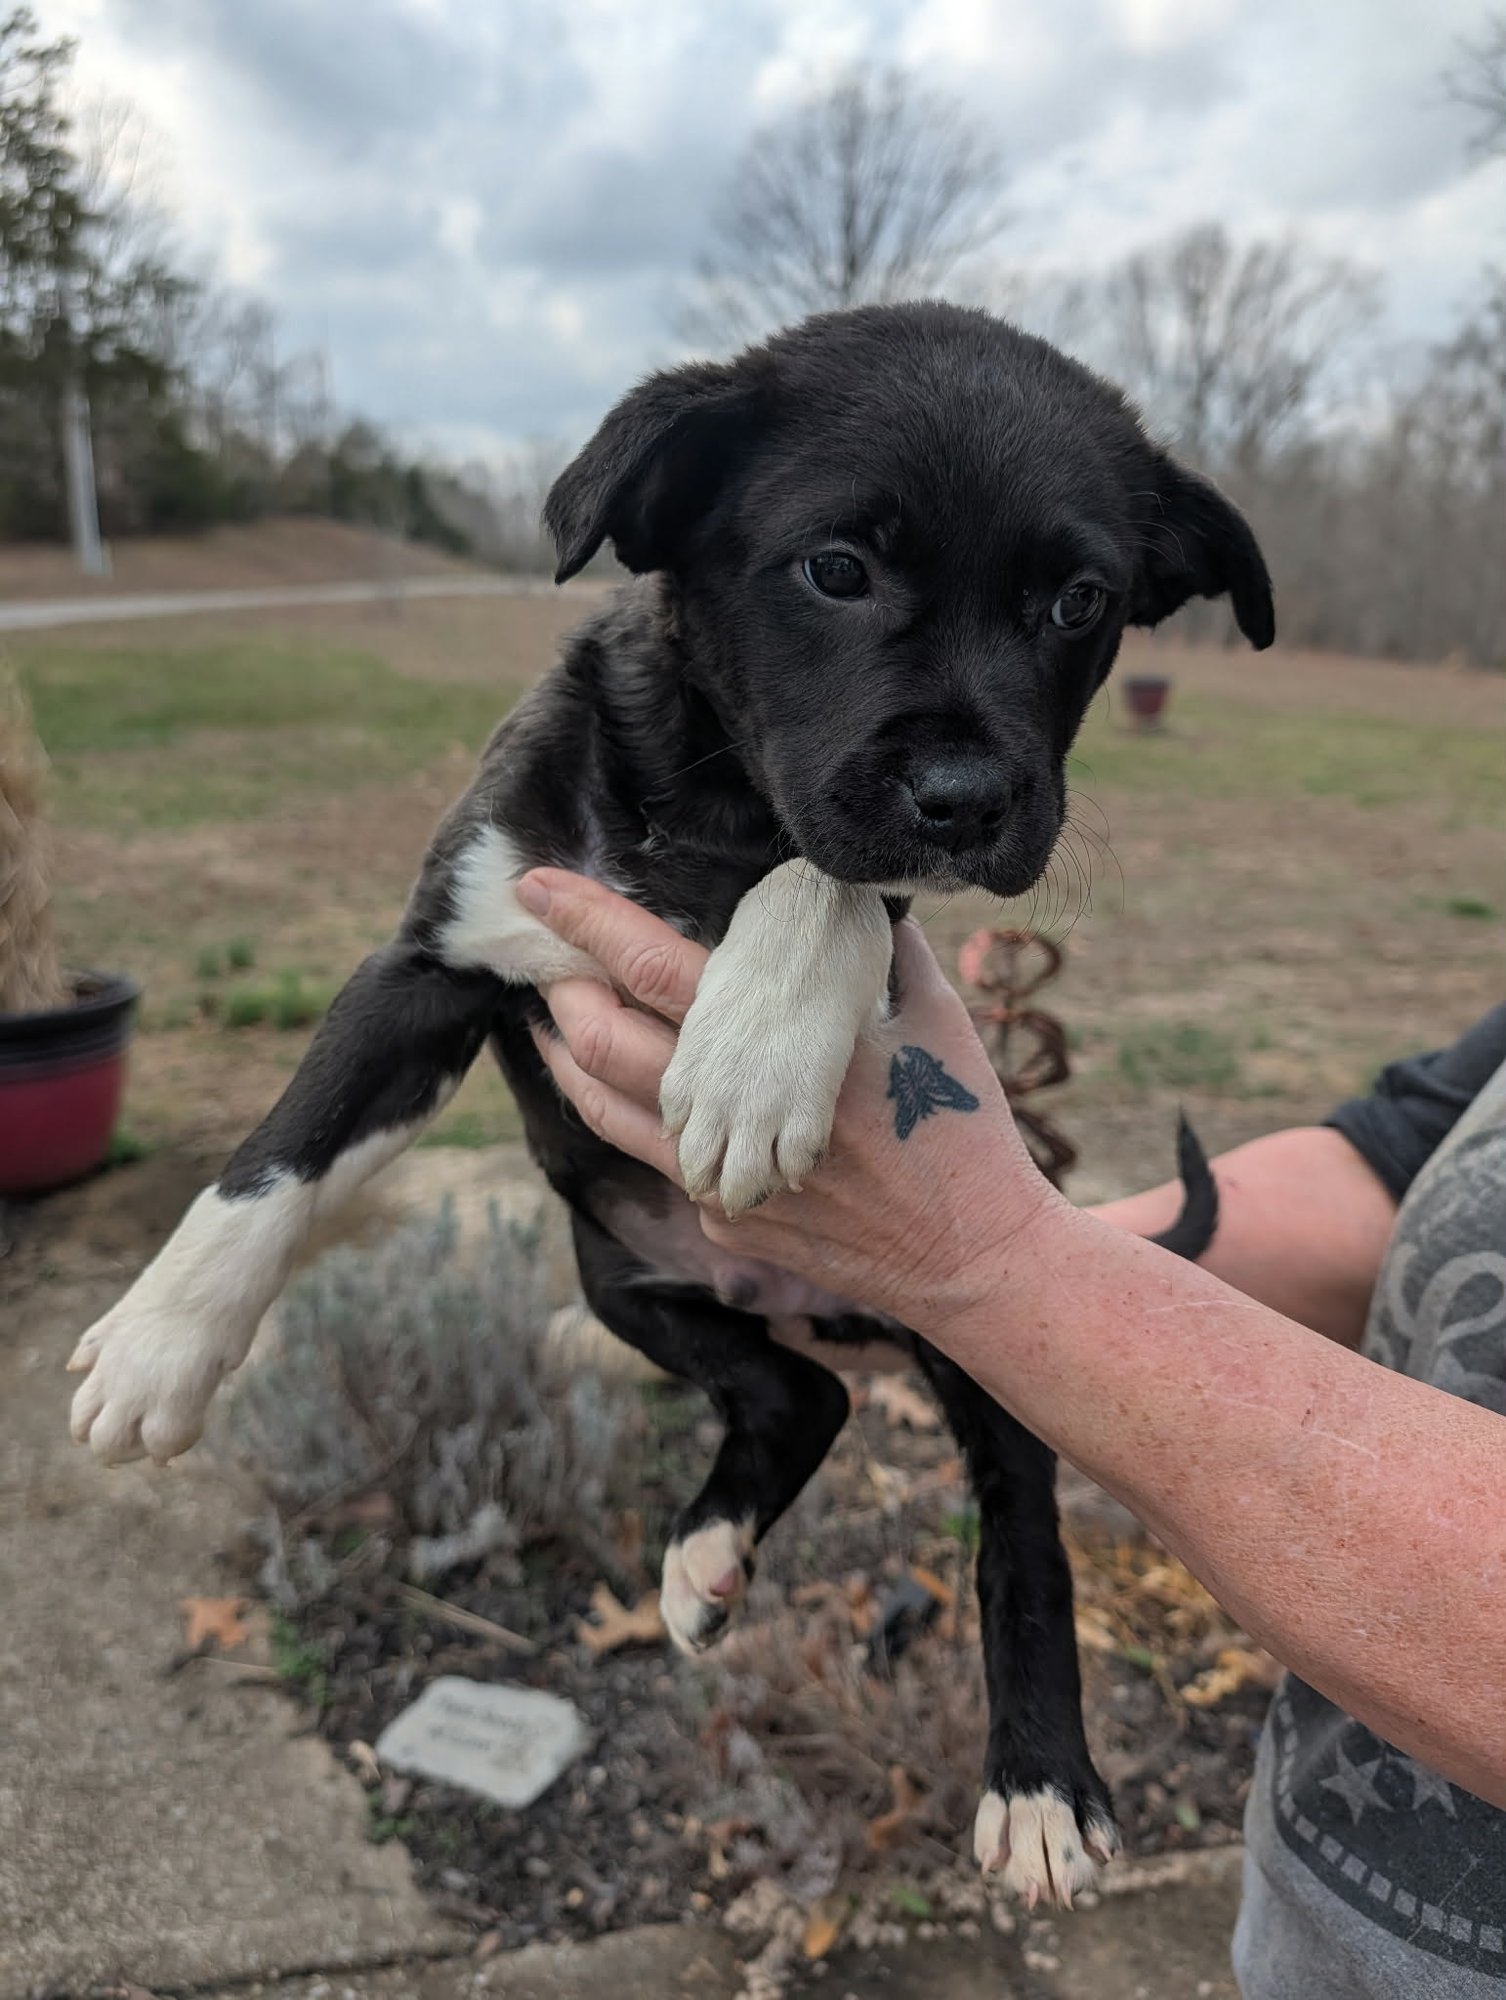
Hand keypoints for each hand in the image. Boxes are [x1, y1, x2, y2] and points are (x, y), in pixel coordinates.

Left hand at [519, 869, 1062, 1336]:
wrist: (973, 1255)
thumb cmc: (962, 1127)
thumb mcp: (934, 1019)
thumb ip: (886, 952)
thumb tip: (854, 891)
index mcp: (784, 1044)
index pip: (657, 966)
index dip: (588, 923)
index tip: (537, 886)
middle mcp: (741, 1112)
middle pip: (609, 1044)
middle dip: (564, 994)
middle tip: (548, 963)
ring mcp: (726, 1177)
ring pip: (612, 1115)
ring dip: (576, 1065)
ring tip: (559, 1028)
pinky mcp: (731, 1223)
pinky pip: (665, 1166)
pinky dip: (638, 1126)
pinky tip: (629, 1099)